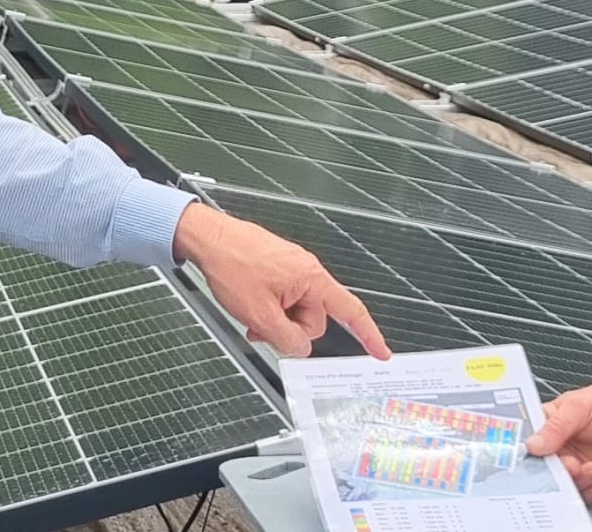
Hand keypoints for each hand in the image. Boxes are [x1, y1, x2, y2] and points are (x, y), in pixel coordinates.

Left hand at [172, 202, 390, 359]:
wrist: (210, 239)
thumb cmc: (232, 264)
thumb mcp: (260, 314)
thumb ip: (286, 338)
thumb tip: (300, 349)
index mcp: (312, 279)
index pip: (351, 311)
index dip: (369, 334)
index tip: (381, 352)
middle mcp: (308, 272)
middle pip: (314, 319)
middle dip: (291, 330)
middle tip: (263, 326)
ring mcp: (294, 270)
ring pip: (296, 312)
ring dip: (276, 320)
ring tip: (252, 314)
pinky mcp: (280, 269)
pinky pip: (284, 299)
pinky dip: (270, 310)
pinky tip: (252, 307)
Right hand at [525, 382, 591, 504]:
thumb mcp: (579, 406)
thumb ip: (556, 426)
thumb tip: (533, 443)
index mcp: (546, 425)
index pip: (526, 442)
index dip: (525, 451)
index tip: (533, 455)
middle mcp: (557, 449)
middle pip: (541, 469)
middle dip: (553, 472)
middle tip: (569, 464)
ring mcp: (573, 467)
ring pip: (562, 486)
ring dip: (577, 481)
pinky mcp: (590, 482)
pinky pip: (584, 495)